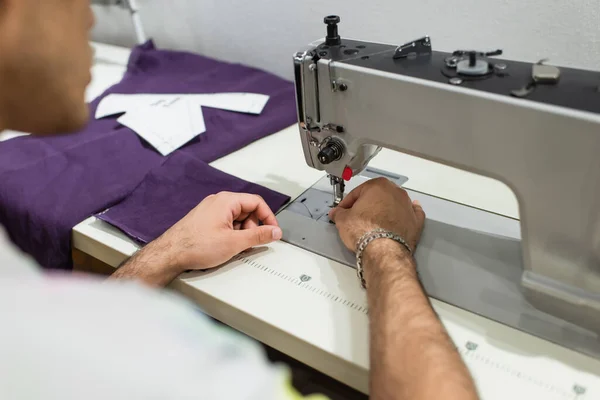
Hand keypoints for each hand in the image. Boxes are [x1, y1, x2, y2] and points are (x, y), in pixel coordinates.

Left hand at [158, 191, 282, 272]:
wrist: (169, 254)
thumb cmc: (195, 246)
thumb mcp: (234, 242)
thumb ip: (258, 236)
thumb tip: (274, 231)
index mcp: (226, 201)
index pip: (257, 202)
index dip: (268, 217)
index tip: (273, 231)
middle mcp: (218, 202)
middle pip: (247, 210)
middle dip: (253, 228)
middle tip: (251, 243)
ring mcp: (210, 211)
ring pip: (237, 219)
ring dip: (242, 233)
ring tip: (235, 247)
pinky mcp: (205, 220)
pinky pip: (226, 223)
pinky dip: (231, 234)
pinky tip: (226, 247)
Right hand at [329, 178, 425, 252]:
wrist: (384, 250)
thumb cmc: (366, 231)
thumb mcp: (343, 220)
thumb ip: (339, 213)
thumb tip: (336, 213)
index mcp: (378, 185)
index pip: (357, 192)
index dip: (347, 203)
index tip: (343, 211)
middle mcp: (395, 192)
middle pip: (377, 196)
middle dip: (367, 205)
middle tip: (357, 217)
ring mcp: (407, 206)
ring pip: (394, 203)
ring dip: (385, 209)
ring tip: (374, 222)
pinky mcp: (416, 221)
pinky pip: (412, 213)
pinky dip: (406, 215)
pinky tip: (400, 217)